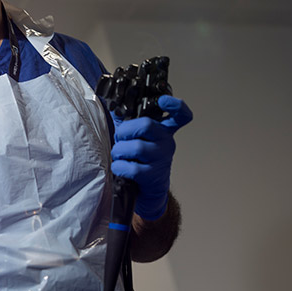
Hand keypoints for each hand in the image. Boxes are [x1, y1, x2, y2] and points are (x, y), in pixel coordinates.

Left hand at [110, 95, 192, 219]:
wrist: (148, 189)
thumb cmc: (139, 159)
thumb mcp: (135, 137)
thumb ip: (126, 120)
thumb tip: (110, 102)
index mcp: (163, 130)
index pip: (181, 115)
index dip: (175, 105)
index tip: (163, 100)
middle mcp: (166, 142)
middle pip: (146, 125)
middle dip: (125, 130)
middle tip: (120, 138)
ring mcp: (162, 159)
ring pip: (136, 147)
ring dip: (119, 150)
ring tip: (118, 155)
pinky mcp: (153, 176)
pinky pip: (132, 168)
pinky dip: (119, 166)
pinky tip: (119, 168)